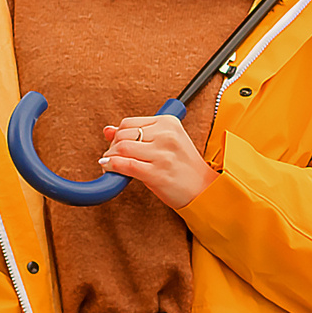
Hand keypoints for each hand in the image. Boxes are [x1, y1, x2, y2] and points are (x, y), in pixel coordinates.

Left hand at [99, 112, 218, 208]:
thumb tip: (108, 130)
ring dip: (110, 156)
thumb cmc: (184, 167)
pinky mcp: (157, 173)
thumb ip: (137, 134)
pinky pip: (126, 165)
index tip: (116, 145)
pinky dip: (112, 166)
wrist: (204, 189)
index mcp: (169, 123)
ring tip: (110, 163)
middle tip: (112, 156)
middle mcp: (166, 136)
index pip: (129, 122)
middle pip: (123, 134)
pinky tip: (109, 168)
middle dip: (112, 146)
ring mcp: (162, 154)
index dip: (117, 134)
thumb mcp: (164, 144)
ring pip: (122, 148)